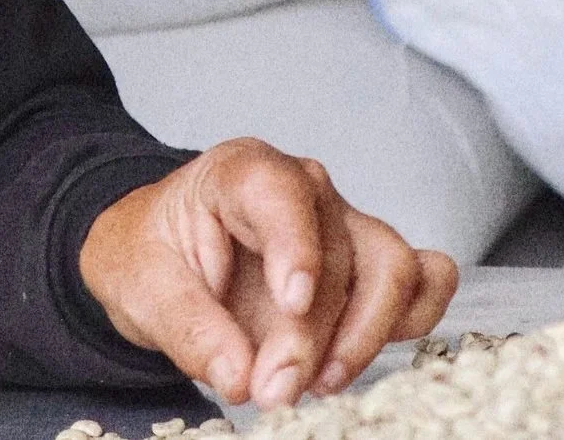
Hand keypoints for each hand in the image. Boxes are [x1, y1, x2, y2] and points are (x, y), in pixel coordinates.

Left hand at [78, 139, 457, 408]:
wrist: (164, 257)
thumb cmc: (154, 255)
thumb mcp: (139, 286)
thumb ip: (188, 328)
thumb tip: (240, 377)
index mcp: (242, 172)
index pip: (284, 194)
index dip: (297, 247)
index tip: (292, 304)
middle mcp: (306, 189)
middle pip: (340, 253)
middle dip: (312, 334)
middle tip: (276, 391)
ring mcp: (346, 223)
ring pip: (393, 268)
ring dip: (365, 336)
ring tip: (317, 385)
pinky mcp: (371, 264)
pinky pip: (424, 281)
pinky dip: (407, 324)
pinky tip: (352, 362)